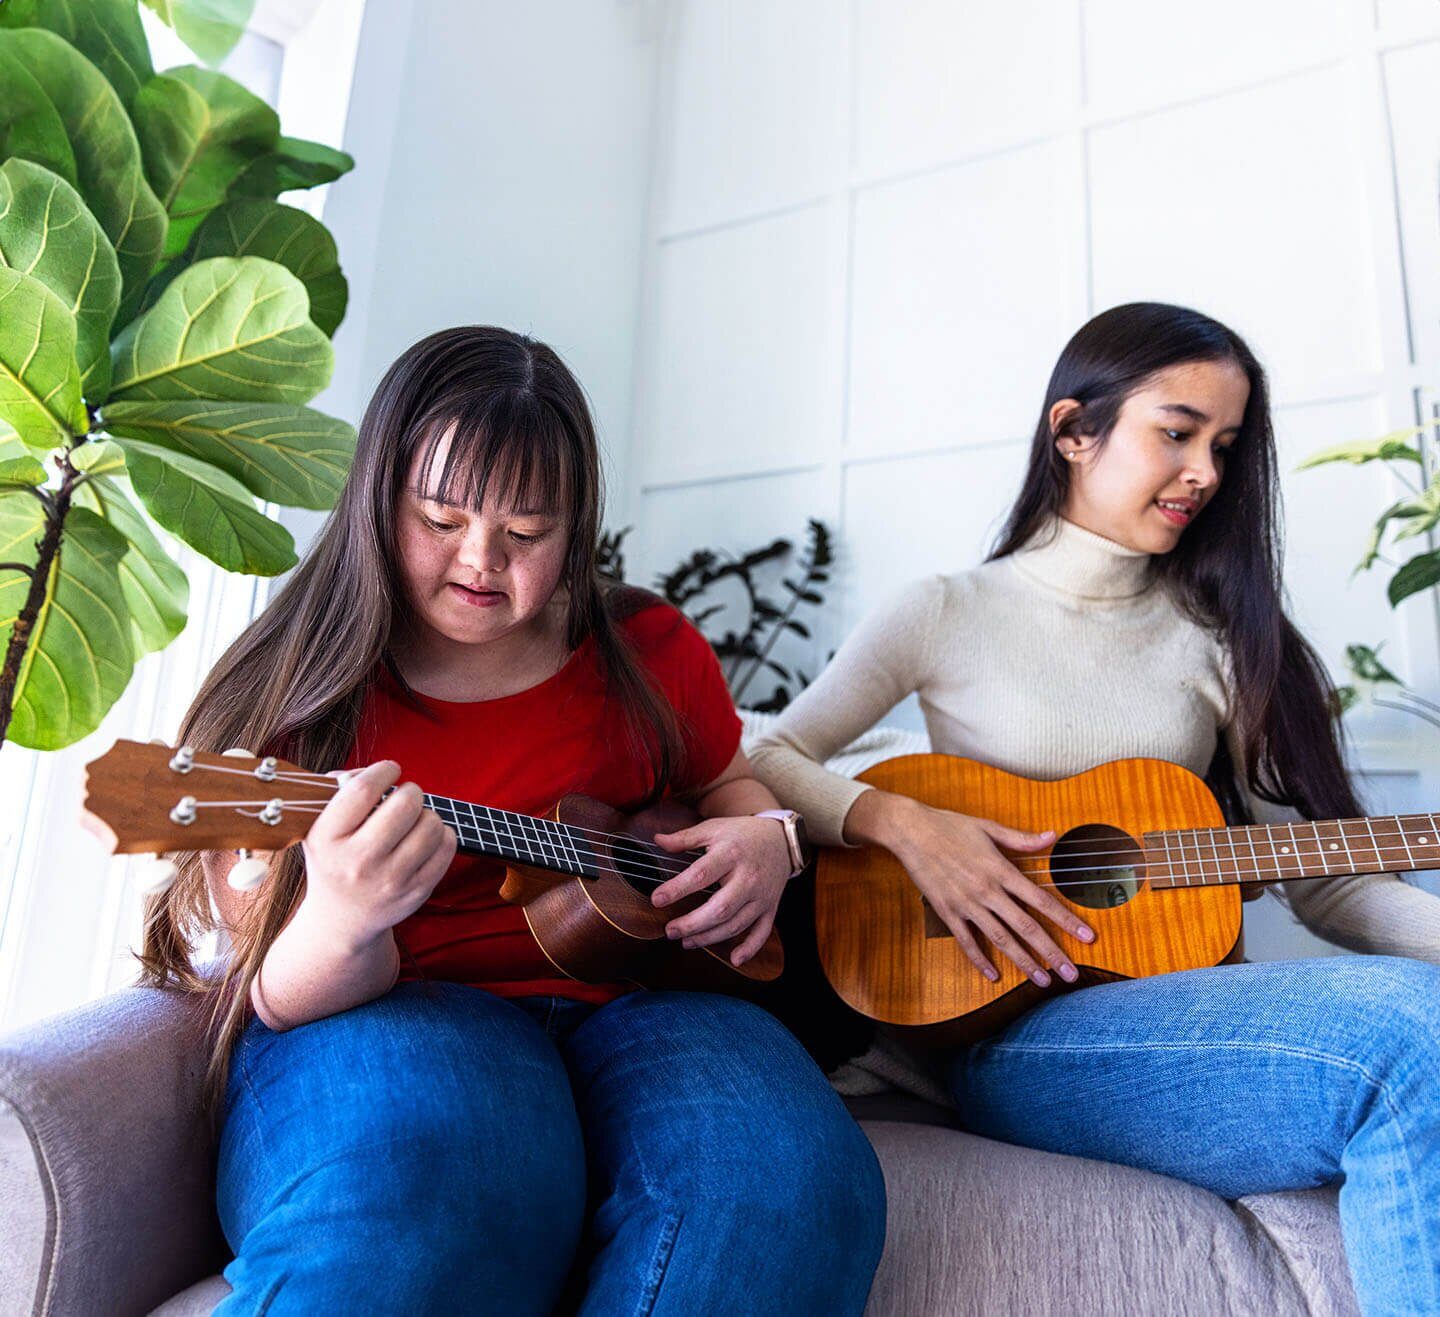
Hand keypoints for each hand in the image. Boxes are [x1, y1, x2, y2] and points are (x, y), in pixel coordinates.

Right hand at [300, 760, 456, 950]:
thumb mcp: (320, 828)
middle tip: (406, 796)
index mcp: (327, 839)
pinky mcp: (415, 893)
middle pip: (405, 805)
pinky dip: (443, 835)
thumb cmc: (335, 860)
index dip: (383, 771)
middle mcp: (357, 862)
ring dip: (428, 814)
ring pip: (431, 825)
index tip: (390, 770)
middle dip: (411, 792)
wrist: (341, 920)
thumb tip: (373, 772)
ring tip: (414, 821)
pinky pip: (447, 847)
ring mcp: (389, 881)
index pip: (363, 790)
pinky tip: (426, 838)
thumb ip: (337, 791)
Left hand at [649, 816, 792, 965]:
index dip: (677, 889)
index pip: (701, 875)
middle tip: (669, 930)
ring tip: (686, 941)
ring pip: (736, 924)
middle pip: (720, 908)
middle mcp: (748, 877)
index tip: (656, 900)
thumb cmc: (742, 834)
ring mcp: (761, 895)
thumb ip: (685, 838)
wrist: (782, 840)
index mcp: (730, 853)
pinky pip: (762, 932)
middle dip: (692, 924)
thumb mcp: (714, 828)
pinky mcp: (771, 907)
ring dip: (709, 937)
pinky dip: (750, 948)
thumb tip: (657, 840)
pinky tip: (734, 959)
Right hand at [885, 796, 1095, 986]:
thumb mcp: (988, 827)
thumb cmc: (950, 826)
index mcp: (1001, 869)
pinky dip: (979, 960)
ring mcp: (966, 904)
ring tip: (1042, 981)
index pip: (1041, 900)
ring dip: (1024, 962)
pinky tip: (994, 976)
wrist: (910, 831)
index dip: (1066, 920)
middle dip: (1052, 953)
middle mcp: (987, 891)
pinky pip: (966, 941)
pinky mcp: (947, 911)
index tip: (1087, 937)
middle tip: (1071, 974)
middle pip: (1026, 927)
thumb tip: (1052, 835)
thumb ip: (1022, 839)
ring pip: (1001, 939)